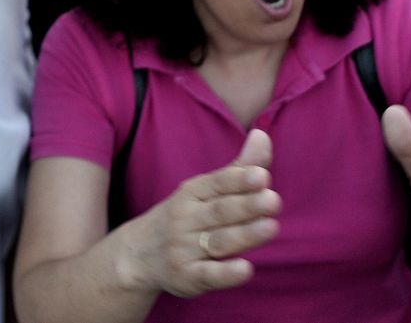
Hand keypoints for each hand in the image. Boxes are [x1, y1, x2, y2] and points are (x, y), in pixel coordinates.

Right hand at [131, 130, 281, 297]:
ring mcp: (184, 249)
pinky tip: (246, 269)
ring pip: (218, 241)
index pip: (217, 184)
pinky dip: (225, 273)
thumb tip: (263, 134)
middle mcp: (186, 219)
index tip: (263, 175)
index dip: (239, 180)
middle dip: (246, 205)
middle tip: (274, 200)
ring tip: (271, 227)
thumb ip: (237, 169)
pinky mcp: (187, 277)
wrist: (137, 255)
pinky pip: (207, 275)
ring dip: (244, 235)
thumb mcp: (203, 191)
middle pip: (220, 211)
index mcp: (192, 193)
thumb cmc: (184, 217)